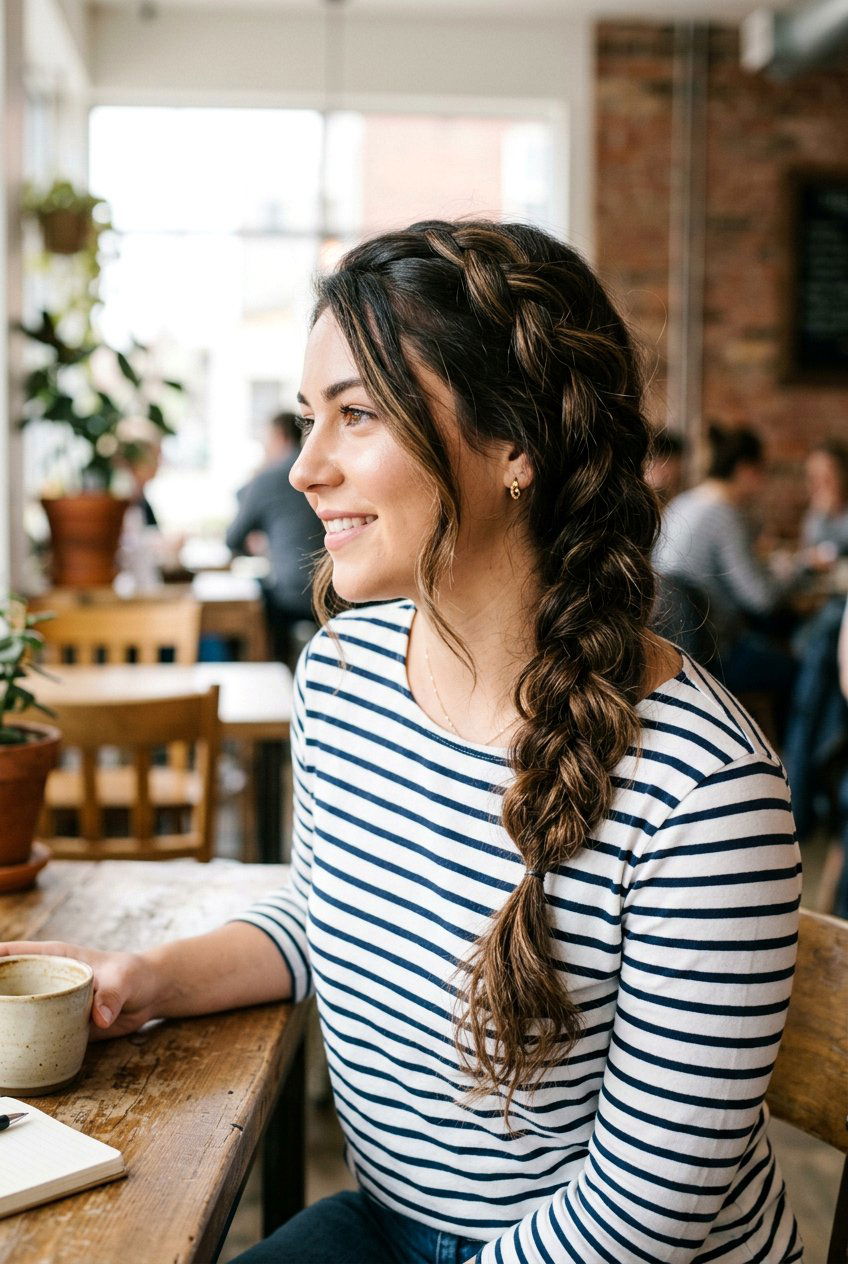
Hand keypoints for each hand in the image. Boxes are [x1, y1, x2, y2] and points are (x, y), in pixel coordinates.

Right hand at [0, 940, 159, 1040]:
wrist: (150, 995)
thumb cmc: (135, 975)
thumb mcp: (125, 980)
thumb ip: (112, 995)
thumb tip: (99, 1019)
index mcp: (55, 958)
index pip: (14, 953)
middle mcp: (46, 980)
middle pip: (6, 984)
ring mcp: (50, 1003)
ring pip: (16, 1011)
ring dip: (4, 1021)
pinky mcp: (58, 1026)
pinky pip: (34, 1033)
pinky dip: (20, 1042)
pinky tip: (8, 1054)